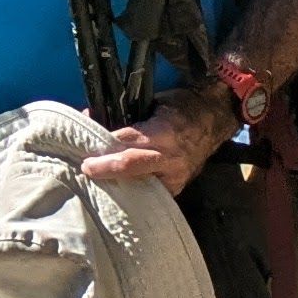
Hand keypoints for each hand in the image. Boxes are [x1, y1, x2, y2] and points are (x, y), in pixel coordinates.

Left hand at [85, 85, 243, 189]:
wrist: (214, 119)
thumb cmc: (180, 107)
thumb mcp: (153, 103)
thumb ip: (125, 114)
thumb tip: (91, 118)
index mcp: (163, 131)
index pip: (126, 139)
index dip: (103, 141)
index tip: (82, 145)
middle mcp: (170, 156)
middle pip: (131, 164)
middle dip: (106, 167)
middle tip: (86, 168)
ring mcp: (175, 175)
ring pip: (139, 183)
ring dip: (116, 182)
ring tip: (95, 183)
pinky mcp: (177, 188)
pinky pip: (151, 193)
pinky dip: (133, 192)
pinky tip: (116, 192)